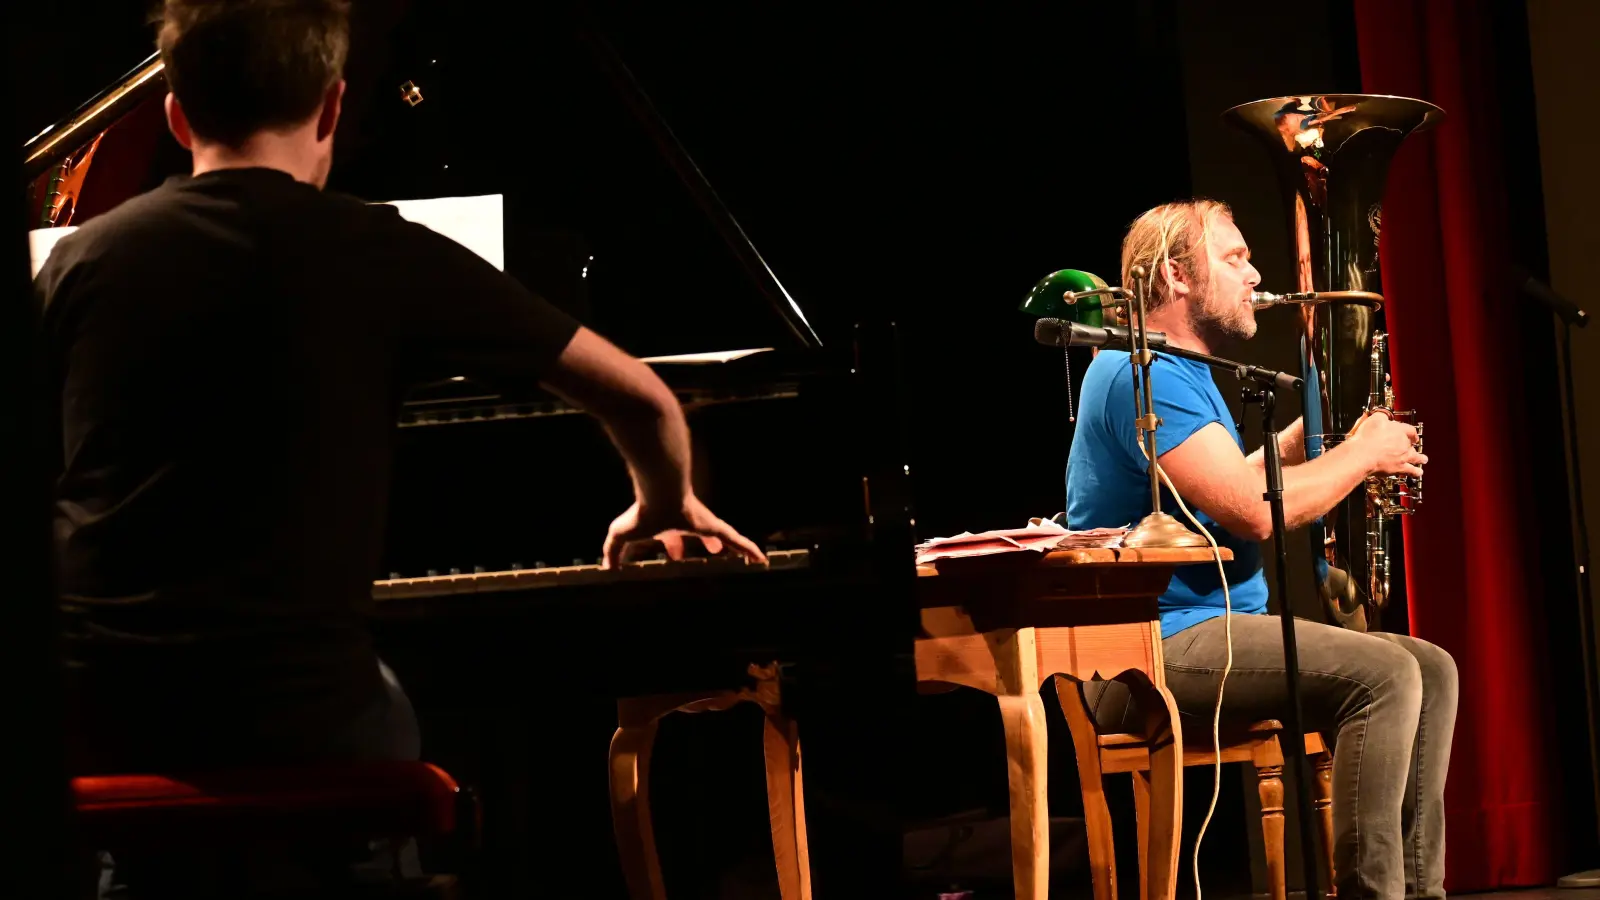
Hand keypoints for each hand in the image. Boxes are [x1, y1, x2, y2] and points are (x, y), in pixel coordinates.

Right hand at [602, 494, 767, 568]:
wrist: (660, 492)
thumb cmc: (642, 513)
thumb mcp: (621, 536)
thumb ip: (613, 552)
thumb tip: (608, 570)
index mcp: (669, 525)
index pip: (674, 538)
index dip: (675, 547)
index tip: (677, 557)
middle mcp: (690, 522)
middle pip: (703, 535)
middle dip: (708, 544)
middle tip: (714, 554)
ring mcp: (706, 524)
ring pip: (726, 538)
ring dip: (735, 548)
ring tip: (745, 559)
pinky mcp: (716, 527)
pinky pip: (739, 541)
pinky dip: (750, 551)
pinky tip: (761, 561)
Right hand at [1347, 411, 1425, 477]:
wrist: (1363, 454)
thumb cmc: (1367, 438)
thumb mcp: (1374, 419)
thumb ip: (1382, 416)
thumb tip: (1384, 414)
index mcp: (1400, 430)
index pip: (1410, 430)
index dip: (1411, 432)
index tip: (1411, 433)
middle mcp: (1404, 443)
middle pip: (1412, 443)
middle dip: (1413, 444)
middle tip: (1415, 444)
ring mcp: (1403, 456)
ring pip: (1416, 457)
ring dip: (1420, 458)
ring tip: (1424, 459)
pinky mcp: (1399, 468)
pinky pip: (1411, 470)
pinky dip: (1416, 472)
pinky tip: (1418, 473)